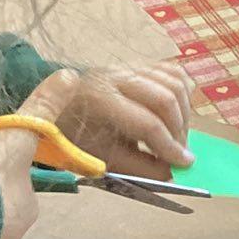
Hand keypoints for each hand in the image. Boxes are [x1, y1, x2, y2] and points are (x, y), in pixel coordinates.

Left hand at [53, 62, 194, 179]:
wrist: (53, 109)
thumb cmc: (73, 135)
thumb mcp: (101, 156)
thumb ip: (138, 166)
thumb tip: (170, 173)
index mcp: (101, 100)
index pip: (148, 122)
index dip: (170, 146)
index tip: (184, 163)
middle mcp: (116, 76)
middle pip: (166, 98)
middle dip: (180, 130)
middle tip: (180, 152)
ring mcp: (127, 67)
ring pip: (173, 81)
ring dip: (184, 112)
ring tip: (179, 135)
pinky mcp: (136, 65)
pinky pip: (170, 72)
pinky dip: (182, 93)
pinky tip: (179, 113)